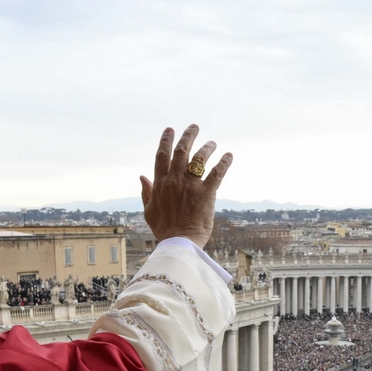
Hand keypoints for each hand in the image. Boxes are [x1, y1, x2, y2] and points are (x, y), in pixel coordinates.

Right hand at [140, 125, 230, 248]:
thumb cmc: (164, 230)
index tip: (170, 130)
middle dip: (188, 136)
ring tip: (212, 142)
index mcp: (160, 184)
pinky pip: (217, 173)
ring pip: (199, 158)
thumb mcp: (149, 211)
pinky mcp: (206, 193)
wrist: (179, 243)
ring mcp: (191, 186)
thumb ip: (146, 192)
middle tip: (194, 127)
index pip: (162, 156)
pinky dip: (224, 162)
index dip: (166, 140)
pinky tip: (229, 155)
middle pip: (181, 151)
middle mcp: (175, 180)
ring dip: (207, 147)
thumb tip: (142, 177)